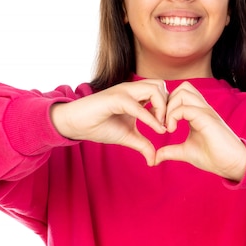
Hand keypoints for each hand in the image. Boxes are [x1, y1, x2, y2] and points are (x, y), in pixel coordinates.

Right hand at [50, 79, 167, 165]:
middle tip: (168, 125)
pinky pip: (138, 106)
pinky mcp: (115, 99)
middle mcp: (132, 89)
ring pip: (154, 89)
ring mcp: (124, 92)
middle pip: (161, 85)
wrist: (76, 124)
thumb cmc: (99, 126)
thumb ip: (143, 144)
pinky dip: (150, 118)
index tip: (169, 126)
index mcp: (136, 94)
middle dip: (169, 105)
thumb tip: (154, 159)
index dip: (169, 106)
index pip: (161, 90)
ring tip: (161, 126)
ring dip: (162, 108)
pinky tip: (157, 130)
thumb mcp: (127, 136)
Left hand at [154, 82, 245, 181]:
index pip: (180, 94)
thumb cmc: (213, 157)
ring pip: (183, 92)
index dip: (166, 105)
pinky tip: (171, 130)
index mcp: (197, 113)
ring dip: (170, 107)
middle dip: (167, 102)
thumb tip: (155, 158)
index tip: (158, 123)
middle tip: (161, 121)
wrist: (233, 164)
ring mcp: (206, 111)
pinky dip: (174, 116)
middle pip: (182, 87)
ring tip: (166, 125)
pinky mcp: (207, 119)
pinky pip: (186, 108)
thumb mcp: (185, 152)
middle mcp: (202, 108)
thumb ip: (170, 151)